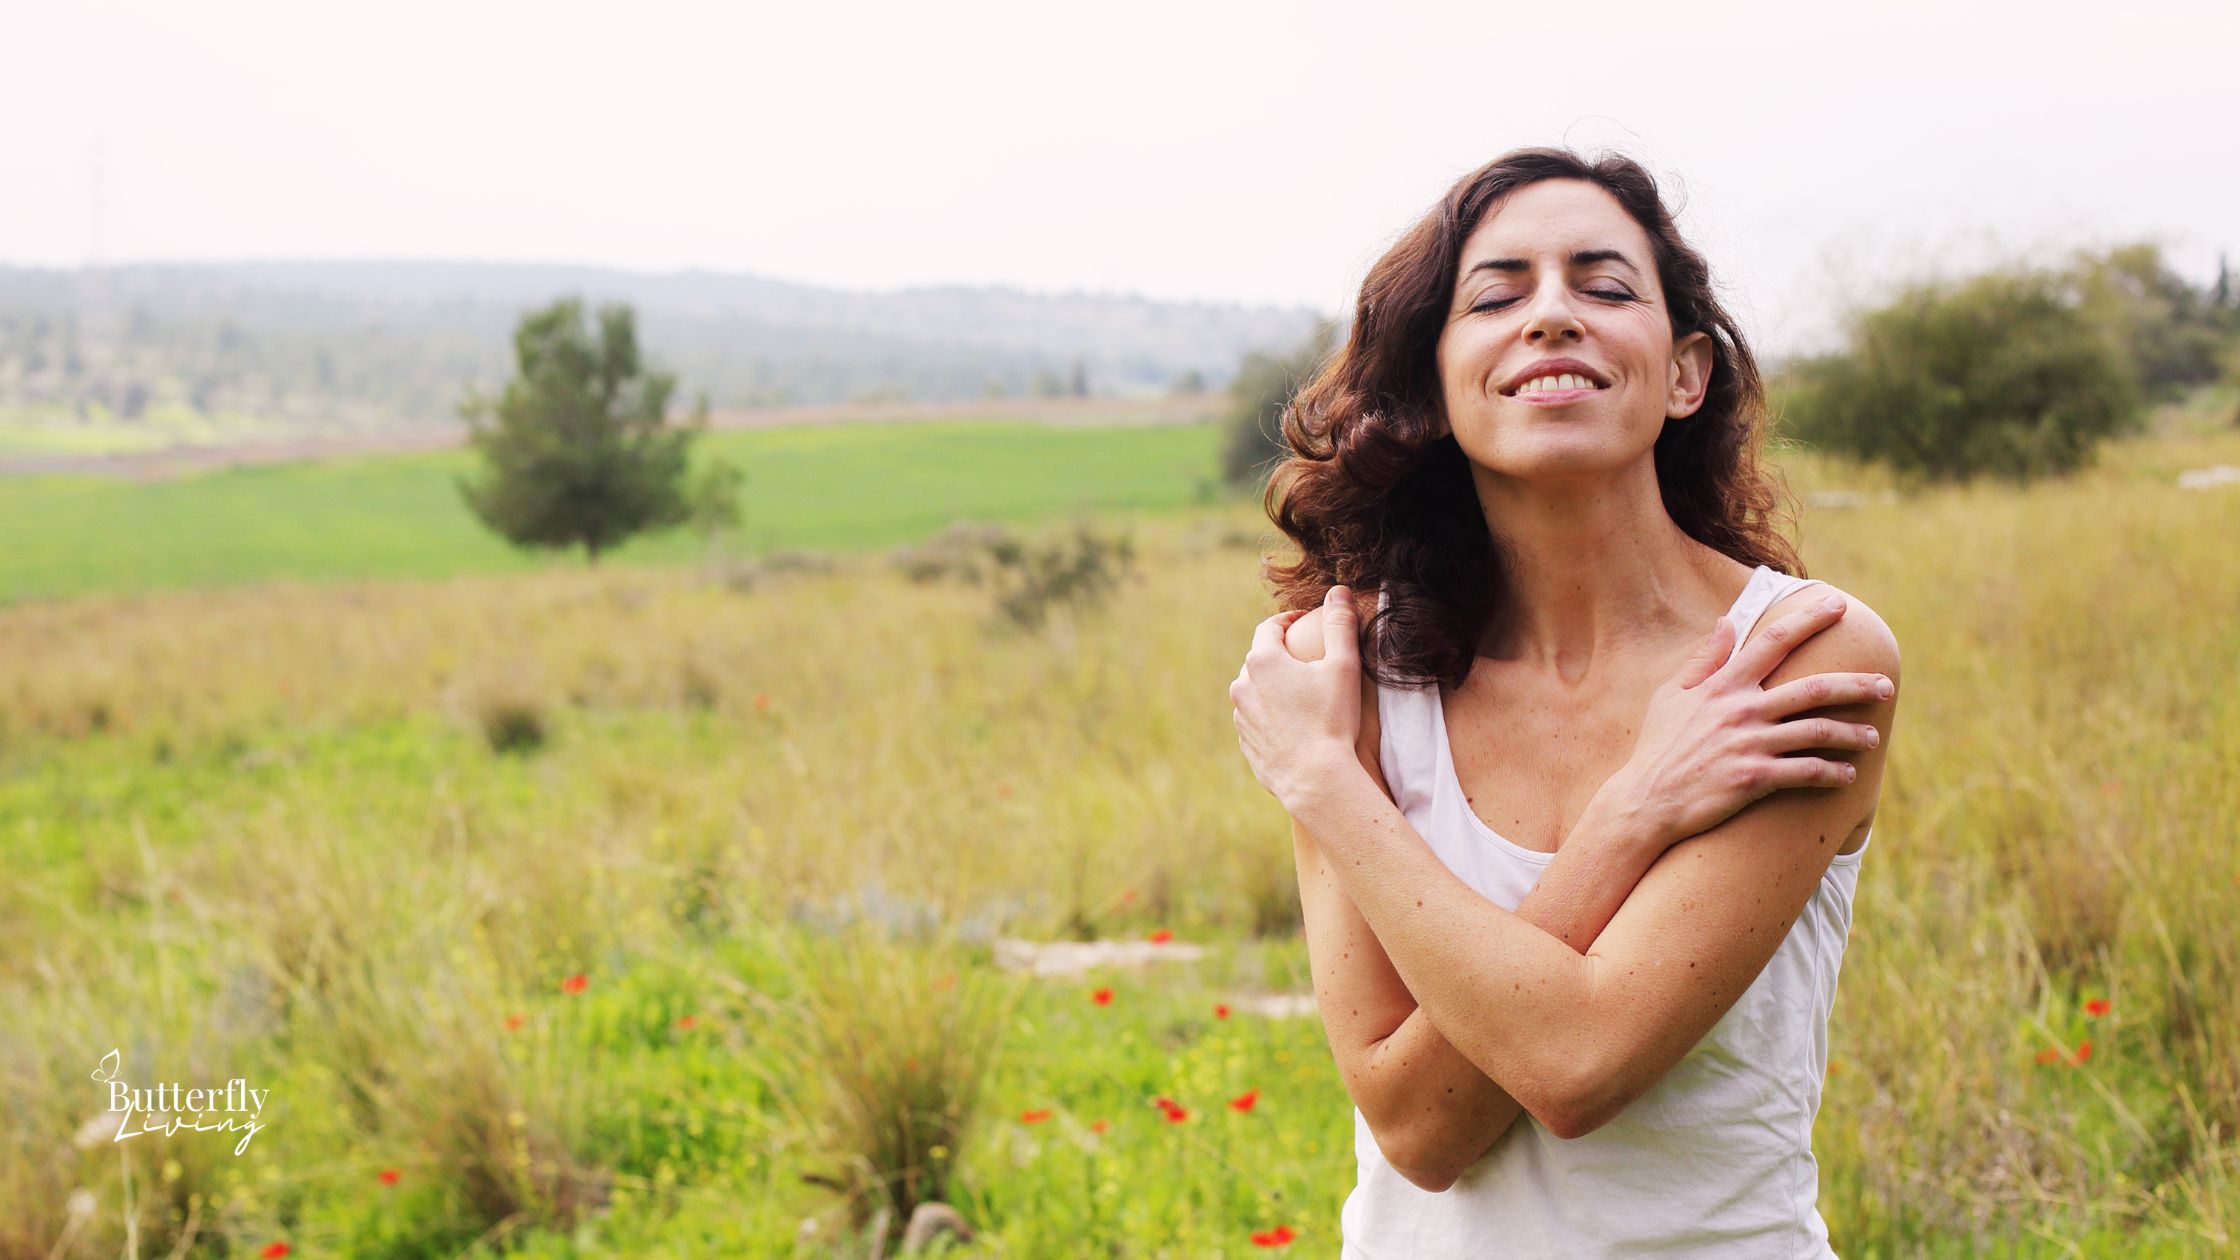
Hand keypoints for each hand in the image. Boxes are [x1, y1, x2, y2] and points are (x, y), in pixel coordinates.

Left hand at [1230, 586, 1363, 813]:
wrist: (1315, 779)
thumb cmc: (1331, 720)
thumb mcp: (1343, 666)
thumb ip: (1340, 624)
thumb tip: (1337, 590)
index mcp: (1262, 661)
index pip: (1270, 628)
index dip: (1288, 621)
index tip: (1304, 621)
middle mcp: (1243, 685)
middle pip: (1260, 658)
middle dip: (1281, 654)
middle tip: (1305, 657)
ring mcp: (1240, 716)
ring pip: (1255, 690)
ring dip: (1274, 686)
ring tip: (1300, 693)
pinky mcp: (1245, 742)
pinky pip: (1256, 719)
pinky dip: (1271, 714)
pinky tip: (1294, 723)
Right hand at [1608, 594, 1892, 844]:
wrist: (1646, 800)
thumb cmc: (1658, 746)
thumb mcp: (1672, 695)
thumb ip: (1704, 659)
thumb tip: (1726, 622)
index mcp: (1724, 684)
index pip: (1774, 641)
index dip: (1810, 620)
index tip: (1839, 607)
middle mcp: (1742, 709)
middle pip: (1814, 689)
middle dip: (1857, 685)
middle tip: (1886, 685)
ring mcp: (1750, 744)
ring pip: (1818, 732)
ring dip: (1852, 735)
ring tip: (1872, 738)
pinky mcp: (1754, 778)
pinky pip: (1806, 772)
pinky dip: (1832, 773)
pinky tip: (1848, 776)